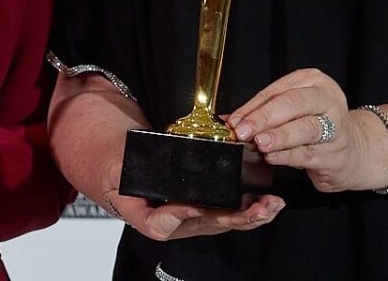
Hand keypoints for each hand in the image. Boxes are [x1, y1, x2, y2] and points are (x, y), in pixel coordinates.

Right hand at [99, 158, 282, 242]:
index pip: (163, 225)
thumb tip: (155, 169)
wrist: (117, 162)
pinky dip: (247, 207)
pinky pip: (225, 212)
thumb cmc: (115, 166)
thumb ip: (132, 173)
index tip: (195, 206)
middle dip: (236, 219)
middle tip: (259, 209)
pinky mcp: (200, 207)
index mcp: (147, 215)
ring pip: (222, 222)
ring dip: (249, 215)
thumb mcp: (116, 169)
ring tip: (271, 206)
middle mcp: (172, 221)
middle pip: (205, 226)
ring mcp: (189, 216)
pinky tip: (265, 201)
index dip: (180, 216)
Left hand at [228, 68, 384, 192]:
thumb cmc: (318, 125)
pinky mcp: (337, 153)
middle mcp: (328, 100)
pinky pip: (308, 153)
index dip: (252, 107)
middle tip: (244, 130)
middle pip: (293, 103)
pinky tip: (273, 156)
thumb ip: (264, 113)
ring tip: (259, 143)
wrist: (356, 150)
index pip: (277, 91)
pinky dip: (288, 156)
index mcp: (314, 82)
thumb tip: (230, 120)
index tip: (234, 121)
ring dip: (278, 136)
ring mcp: (336, 127)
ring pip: (304, 128)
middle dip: (264, 118)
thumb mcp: (293, 111)